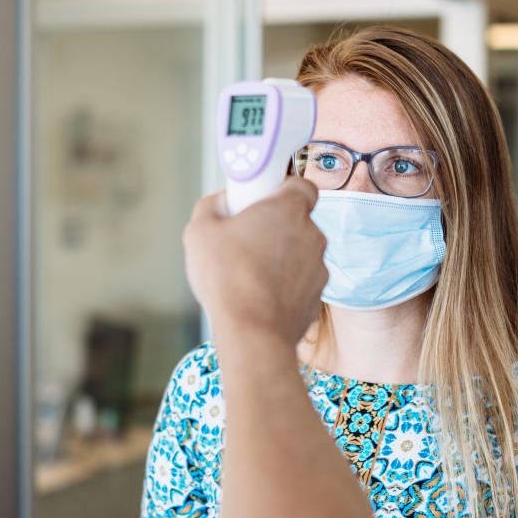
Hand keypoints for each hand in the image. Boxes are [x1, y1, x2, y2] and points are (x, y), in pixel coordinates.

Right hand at [182, 178, 327, 351]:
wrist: (253, 333)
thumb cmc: (227, 278)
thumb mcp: (199, 231)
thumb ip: (211, 206)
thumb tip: (221, 203)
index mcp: (289, 209)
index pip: (300, 184)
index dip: (280, 190)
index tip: (259, 200)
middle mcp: (312, 234)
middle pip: (296, 221)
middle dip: (274, 227)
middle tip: (245, 239)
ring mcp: (319, 267)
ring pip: (298, 253)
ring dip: (279, 258)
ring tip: (247, 274)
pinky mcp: (317, 297)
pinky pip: (299, 282)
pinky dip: (283, 286)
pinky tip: (258, 296)